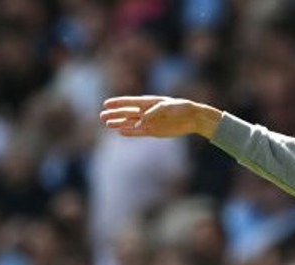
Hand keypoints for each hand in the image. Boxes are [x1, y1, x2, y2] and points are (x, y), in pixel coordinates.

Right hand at [100, 96, 218, 138]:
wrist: (192, 118)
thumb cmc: (181, 107)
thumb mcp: (169, 107)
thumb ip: (155, 111)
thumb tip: (143, 119)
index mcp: (149, 102)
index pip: (130, 102)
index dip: (118, 102)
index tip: (106, 103)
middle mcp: (146, 112)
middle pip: (127, 113)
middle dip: (114, 114)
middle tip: (101, 116)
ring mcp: (149, 122)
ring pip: (130, 123)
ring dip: (119, 123)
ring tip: (107, 124)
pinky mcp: (153, 131)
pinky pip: (138, 132)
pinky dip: (129, 132)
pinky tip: (120, 132)